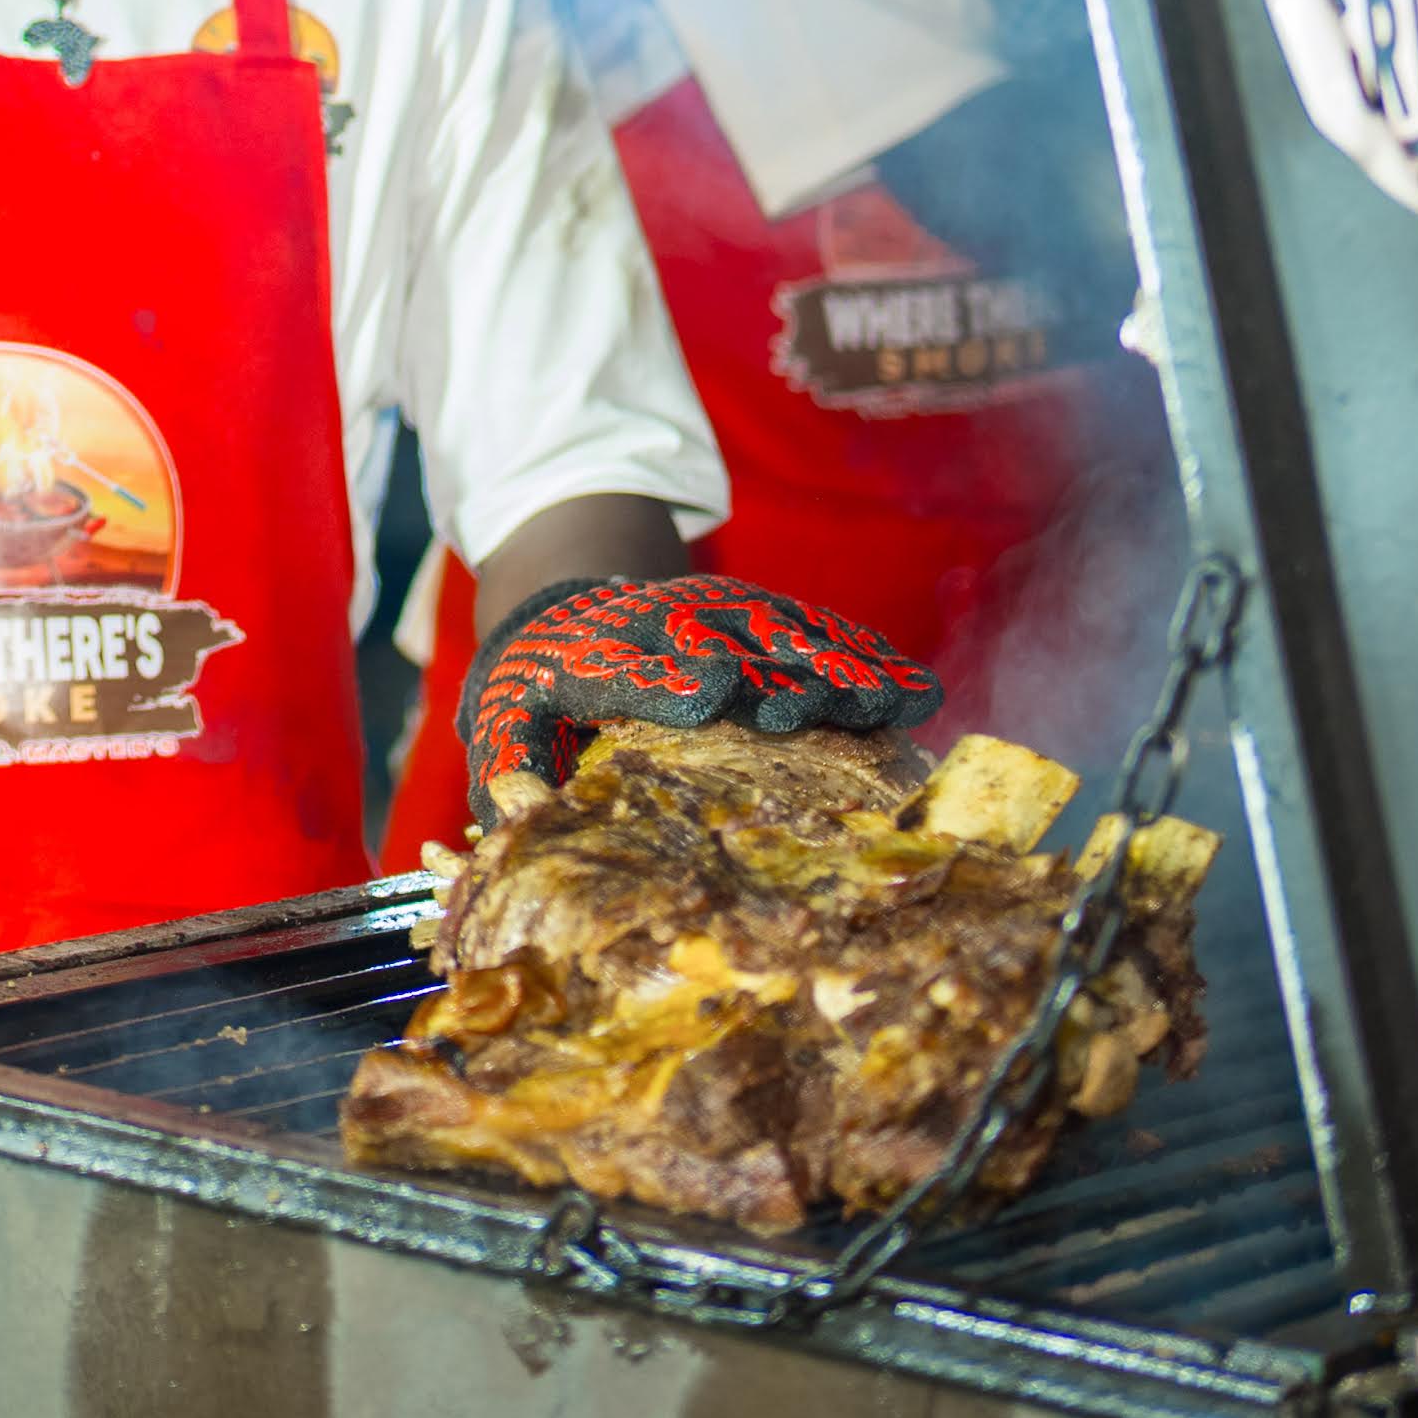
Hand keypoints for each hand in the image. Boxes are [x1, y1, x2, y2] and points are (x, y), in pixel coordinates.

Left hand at [466, 574, 937, 821]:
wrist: (566, 606)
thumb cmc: (538, 690)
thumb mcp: (503, 724)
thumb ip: (509, 768)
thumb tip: (508, 811)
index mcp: (599, 661)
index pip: (634, 669)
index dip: (669, 679)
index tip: (708, 695)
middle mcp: (667, 629)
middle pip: (729, 647)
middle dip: (774, 675)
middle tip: (816, 708)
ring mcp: (720, 616)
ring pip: (788, 636)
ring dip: (841, 668)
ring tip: (899, 704)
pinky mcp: (761, 613)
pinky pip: (821, 633)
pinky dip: (867, 659)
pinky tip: (914, 692)